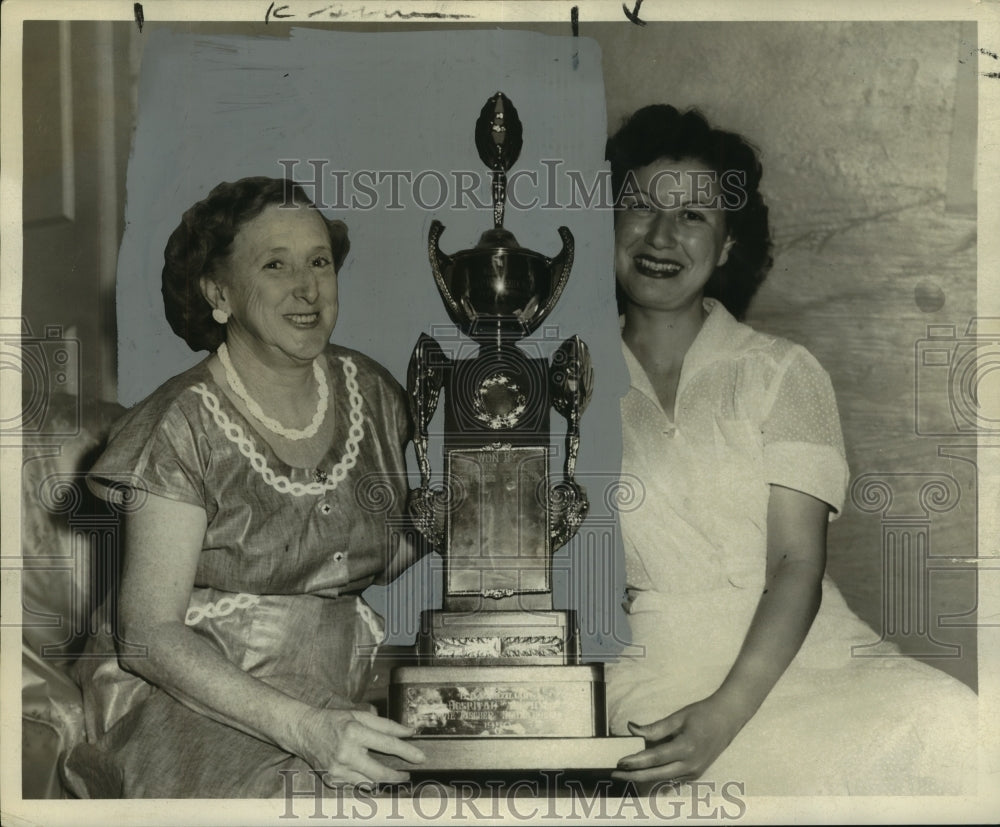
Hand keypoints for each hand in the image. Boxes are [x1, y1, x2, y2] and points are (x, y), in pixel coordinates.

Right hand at [290, 706, 425, 786]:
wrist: (304, 731)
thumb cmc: (334, 720)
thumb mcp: (359, 715)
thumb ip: (385, 724)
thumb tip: (407, 732)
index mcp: (354, 732)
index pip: (388, 744)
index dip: (408, 752)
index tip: (421, 757)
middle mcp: (346, 753)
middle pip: (380, 771)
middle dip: (398, 774)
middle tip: (408, 773)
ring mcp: (338, 769)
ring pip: (370, 782)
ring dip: (384, 780)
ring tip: (393, 775)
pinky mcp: (332, 780)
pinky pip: (356, 785)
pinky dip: (367, 782)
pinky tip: (372, 776)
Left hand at [611, 694, 745, 785]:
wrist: (728, 718)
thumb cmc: (703, 713)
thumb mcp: (678, 717)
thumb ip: (655, 727)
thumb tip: (632, 729)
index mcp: (686, 748)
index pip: (655, 758)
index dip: (636, 761)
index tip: (619, 762)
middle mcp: (690, 764)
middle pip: (656, 774)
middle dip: (634, 775)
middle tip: (615, 774)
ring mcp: (694, 772)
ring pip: (663, 779)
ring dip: (643, 777)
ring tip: (625, 774)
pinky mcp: (695, 774)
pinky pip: (672, 779)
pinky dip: (656, 777)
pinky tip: (643, 775)